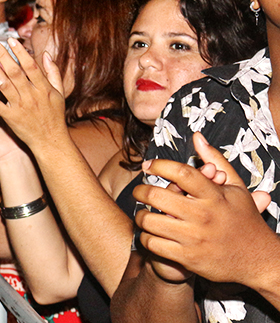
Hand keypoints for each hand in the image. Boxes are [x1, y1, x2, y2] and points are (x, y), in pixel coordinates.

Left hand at [0, 37, 68, 151]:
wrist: (51, 142)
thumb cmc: (55, 116)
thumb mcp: (60, 93)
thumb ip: (53, 72)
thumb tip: (45, 54)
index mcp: (44, 88)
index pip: (30, 66)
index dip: (20, 52)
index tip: (10, 40)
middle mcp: (32, 96)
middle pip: (15, 72)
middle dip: (3, 56)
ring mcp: (20, 107)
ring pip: (4, 85)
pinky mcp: (11, 118)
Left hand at [134, 132, 274, 285]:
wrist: (259, 261)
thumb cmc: (244, 220)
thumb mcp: (235, 189)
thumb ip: (216, 161)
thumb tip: (196, 136)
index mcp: (214, 196)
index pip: (181, 172)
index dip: (159, 165)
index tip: (147, 166)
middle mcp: (203, 215)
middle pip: (157, 196)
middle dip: (140, 191)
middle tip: (138, 191)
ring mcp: (194, 238)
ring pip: (150, 222)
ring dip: (140, 216)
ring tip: (142, 213)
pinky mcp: (188, 258)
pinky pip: (152, 244)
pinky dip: (145, 237)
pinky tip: (150, 232)